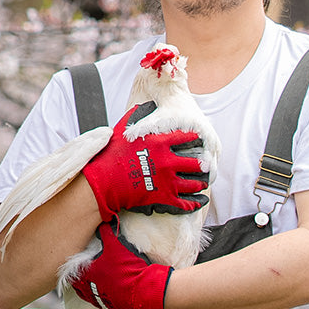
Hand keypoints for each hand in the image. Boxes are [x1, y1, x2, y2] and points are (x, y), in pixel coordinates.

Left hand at [68, 221, 172, 308]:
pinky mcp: (114, 308)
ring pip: (90, 297)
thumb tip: (103, 225)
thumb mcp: (116, 246)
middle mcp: (92, 290)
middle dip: (79, 282)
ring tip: (90, 287)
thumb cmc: (127, 268)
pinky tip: (106, 295)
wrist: (144, 289)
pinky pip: (104, 304)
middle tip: (79, 278)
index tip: (75, 266)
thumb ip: (107, 234)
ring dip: (89, 292)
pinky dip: (103, 298)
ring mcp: (103, 300)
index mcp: (89, 275)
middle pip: (80, 288)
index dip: (74, 269)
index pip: (74, 273)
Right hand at [82, 102, 208, 218]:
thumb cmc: (111, 155)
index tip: (198, 141)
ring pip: (194, 183)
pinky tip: (201, 199)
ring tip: (202, 181)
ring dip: (200, 182)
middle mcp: (168, 161)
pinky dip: (196, 202)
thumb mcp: (124, 129)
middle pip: (196, 163)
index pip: (187, 138)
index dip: (195, 139)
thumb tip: (148, 105)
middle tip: (205, 164)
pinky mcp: (165, 198)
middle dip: (202, 164)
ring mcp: (168, 181)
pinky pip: (187, 202)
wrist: (103, 182)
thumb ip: (139, 116)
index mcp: (160, 142)